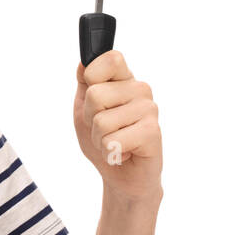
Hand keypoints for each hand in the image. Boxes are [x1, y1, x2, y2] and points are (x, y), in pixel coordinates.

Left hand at [73, 49, 162, 201]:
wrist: (121, 177)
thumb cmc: (104, 141)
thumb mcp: (84, 110)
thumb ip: (84, 85)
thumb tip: (83, 62)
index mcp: (124, 80)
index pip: (110, 58)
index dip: (92, 77)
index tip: (96, 100)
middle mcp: (140, 90)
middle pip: (95, 95)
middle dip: (90, 120)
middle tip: (105, 130)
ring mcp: (148, 109)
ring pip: (101, 121)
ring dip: (99, 140)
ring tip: (115, 142)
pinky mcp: (152, 132)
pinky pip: (113, 140)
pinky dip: (110, 153)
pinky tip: (124, 153)